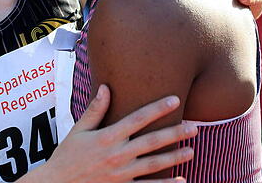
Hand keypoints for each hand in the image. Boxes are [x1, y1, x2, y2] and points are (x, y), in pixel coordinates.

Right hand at [24, 85, 195, 182]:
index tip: (174, 100)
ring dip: (175, 158)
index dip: (157, 108)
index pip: (137, 119)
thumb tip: (106, 87)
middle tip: (195, 127)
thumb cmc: (67, 156)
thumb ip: (95, 110)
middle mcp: (117, 154)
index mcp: (108, 137)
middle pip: (152, 142)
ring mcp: (121, 173)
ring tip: (192, 151)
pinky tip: (182, 181)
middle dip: (175, 133)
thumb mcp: (78, 130)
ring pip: (154, 164)